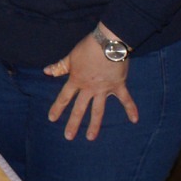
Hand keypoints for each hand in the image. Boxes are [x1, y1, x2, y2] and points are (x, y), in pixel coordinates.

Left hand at [43, 24, 137, 140]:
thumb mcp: (71, 57)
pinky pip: (125, 99)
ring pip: (98, 110)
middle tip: (68, 137)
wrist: (108, 43)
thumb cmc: (87, 48)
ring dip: (94, 125)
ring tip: (91, 138)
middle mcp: (89, 88)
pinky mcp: (118, 86)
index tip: (51, 119)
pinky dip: (131, 109)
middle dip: (73, 123)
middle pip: (79, 108)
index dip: (57, 108)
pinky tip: (134, 120)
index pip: (64, 97)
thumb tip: (46, 71)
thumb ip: (60, 66)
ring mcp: (104, 89)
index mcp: (76, 81)